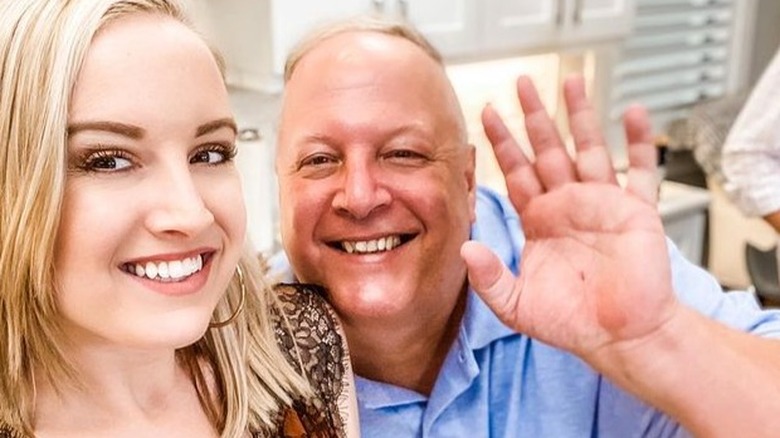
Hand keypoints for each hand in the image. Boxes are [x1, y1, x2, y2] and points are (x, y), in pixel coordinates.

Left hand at [461, 75, 678, 363]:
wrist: (619, 338)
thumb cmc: (571, 323)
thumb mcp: (516, 305)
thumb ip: (489, 278)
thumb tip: (467, 248)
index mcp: (539, 220)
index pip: (516, 171)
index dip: (502, 143)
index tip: (487, 113)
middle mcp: (568, 205)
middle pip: (548, 149)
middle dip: (535, 116)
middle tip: (523, 82)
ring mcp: (603, 203)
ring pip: (589, 148)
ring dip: (580, 115)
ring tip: (572, 81)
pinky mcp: (636, 211)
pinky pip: (639, 170)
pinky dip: (638, 142)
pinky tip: (633, 113)